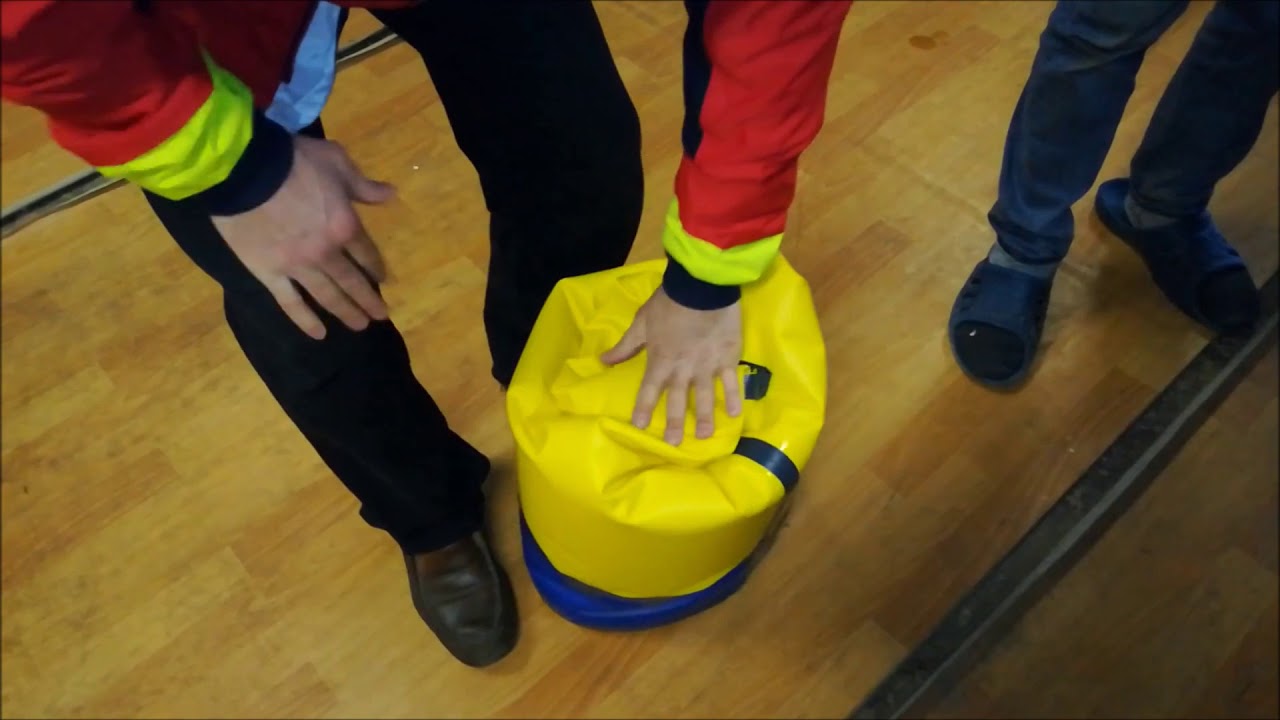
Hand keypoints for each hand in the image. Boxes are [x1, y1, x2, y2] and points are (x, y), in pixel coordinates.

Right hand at [211, 135, 395, 338]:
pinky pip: (290, 303)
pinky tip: (318, 334)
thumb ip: (363, 185)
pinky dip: (305, 320)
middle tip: (381, 316)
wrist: (242, 169)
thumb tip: (391, 194)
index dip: (376, 267)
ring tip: (360, 326)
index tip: (383, 279)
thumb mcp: (336, 161)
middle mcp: (326, 253)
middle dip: (369, 299)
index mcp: (345, 226)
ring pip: (327, 296)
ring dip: (346, 313)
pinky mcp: (268, 274)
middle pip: (352, 281)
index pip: (367, 253)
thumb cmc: (293, 160)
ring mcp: (297, 267)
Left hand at [601, 287, 742, 444]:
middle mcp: (683, 370)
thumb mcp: (641, 323)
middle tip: (674, 443)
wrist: (701, 288)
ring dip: (705, 417)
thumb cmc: (668, 303)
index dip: (644, 409)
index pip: (649, 390)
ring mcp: (707, 366)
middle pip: (678, 400)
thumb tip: (603, 361)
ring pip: (705, 396)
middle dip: (675, 422)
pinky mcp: (727, 358)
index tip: (640, 426)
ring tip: (705, 436)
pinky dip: (733, 397)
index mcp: (660, 361)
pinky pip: (730, 382)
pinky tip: (735, 414)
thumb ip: (625, 346)